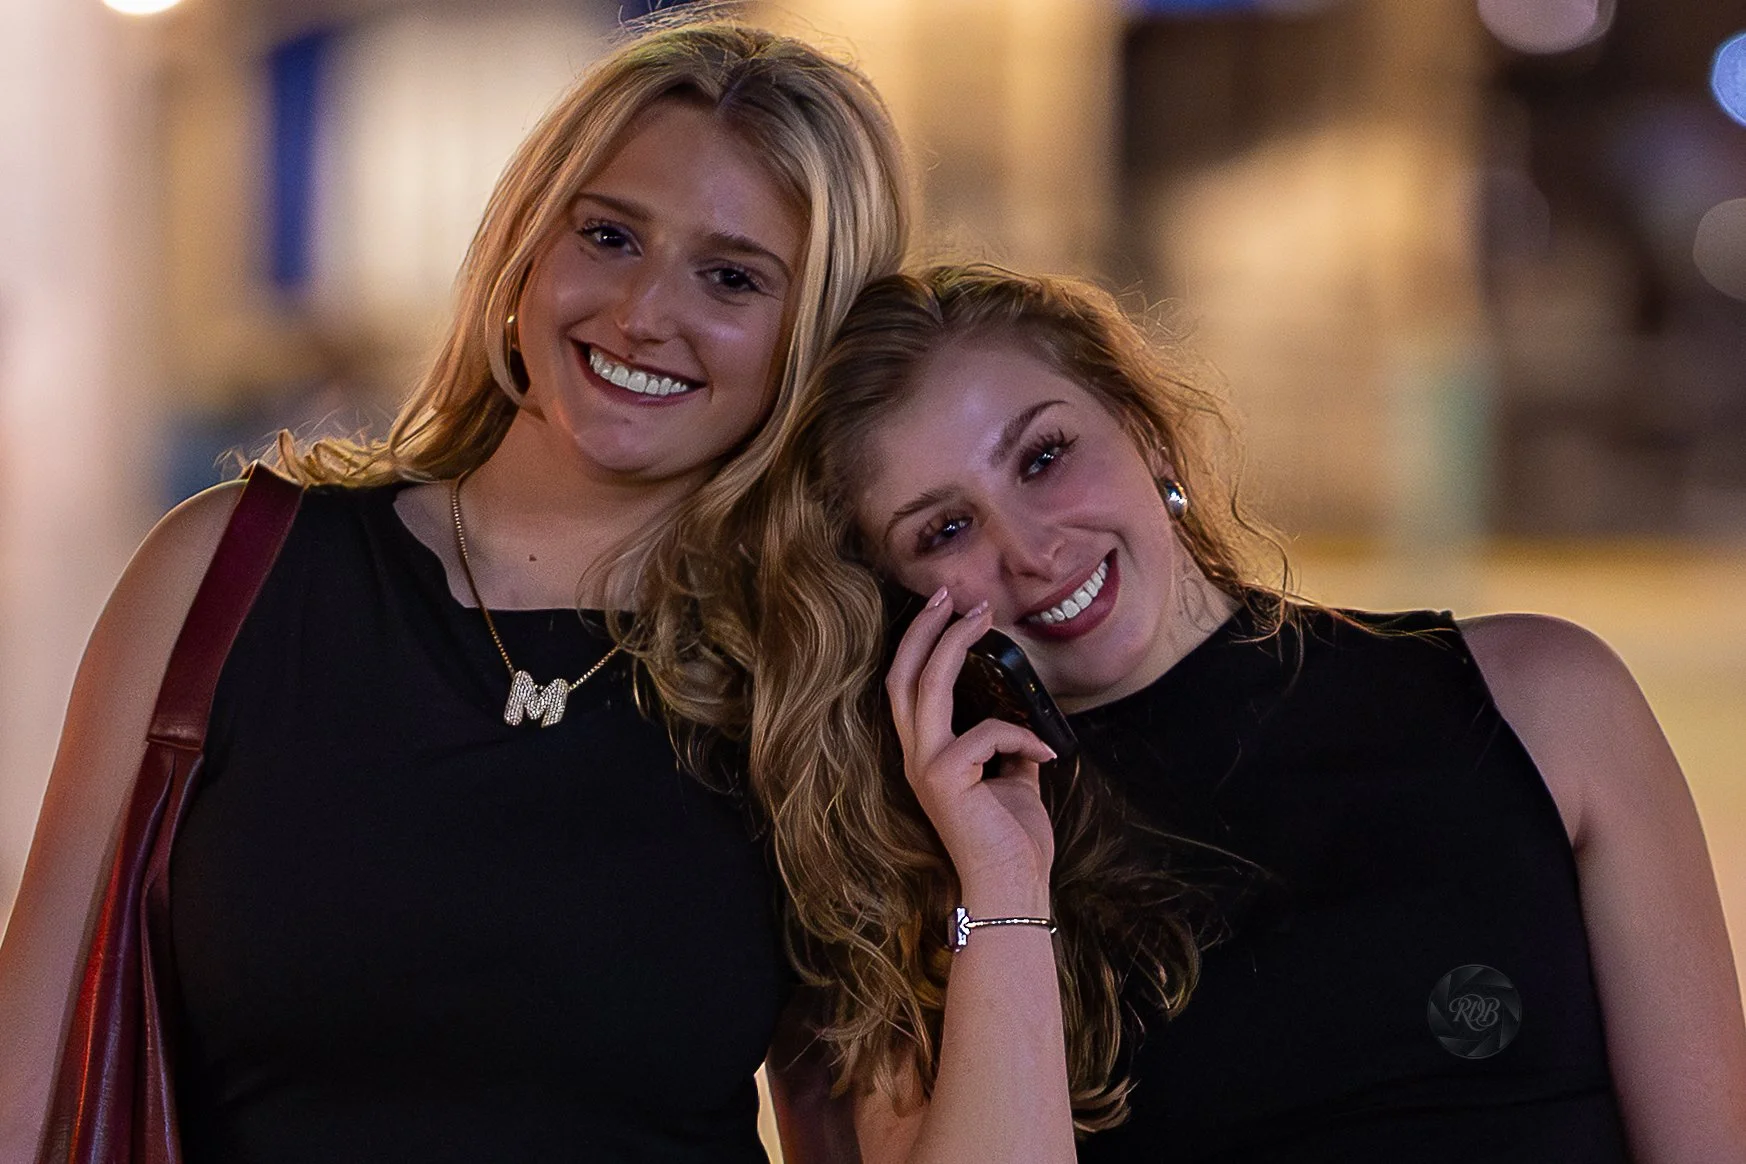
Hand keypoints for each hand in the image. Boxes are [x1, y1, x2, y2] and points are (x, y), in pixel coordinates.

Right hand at [886, 588, 1056, 914]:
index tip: (949, 610)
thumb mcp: (1012, 781)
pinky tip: (1046, 755)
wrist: (1014, 890)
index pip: (910, 687)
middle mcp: (917, 757)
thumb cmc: (1013, 842)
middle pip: (904, 676)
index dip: (923, 644)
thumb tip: (1024, 725)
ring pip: (927, 686)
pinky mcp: (944, 780)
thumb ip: (1009, 748)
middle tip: (950, 594)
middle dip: (925, 629)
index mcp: (929, 756)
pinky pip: (987, 732)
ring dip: (953, 645)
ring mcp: (926, 767)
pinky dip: (1021, 735)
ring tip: (981, 618)